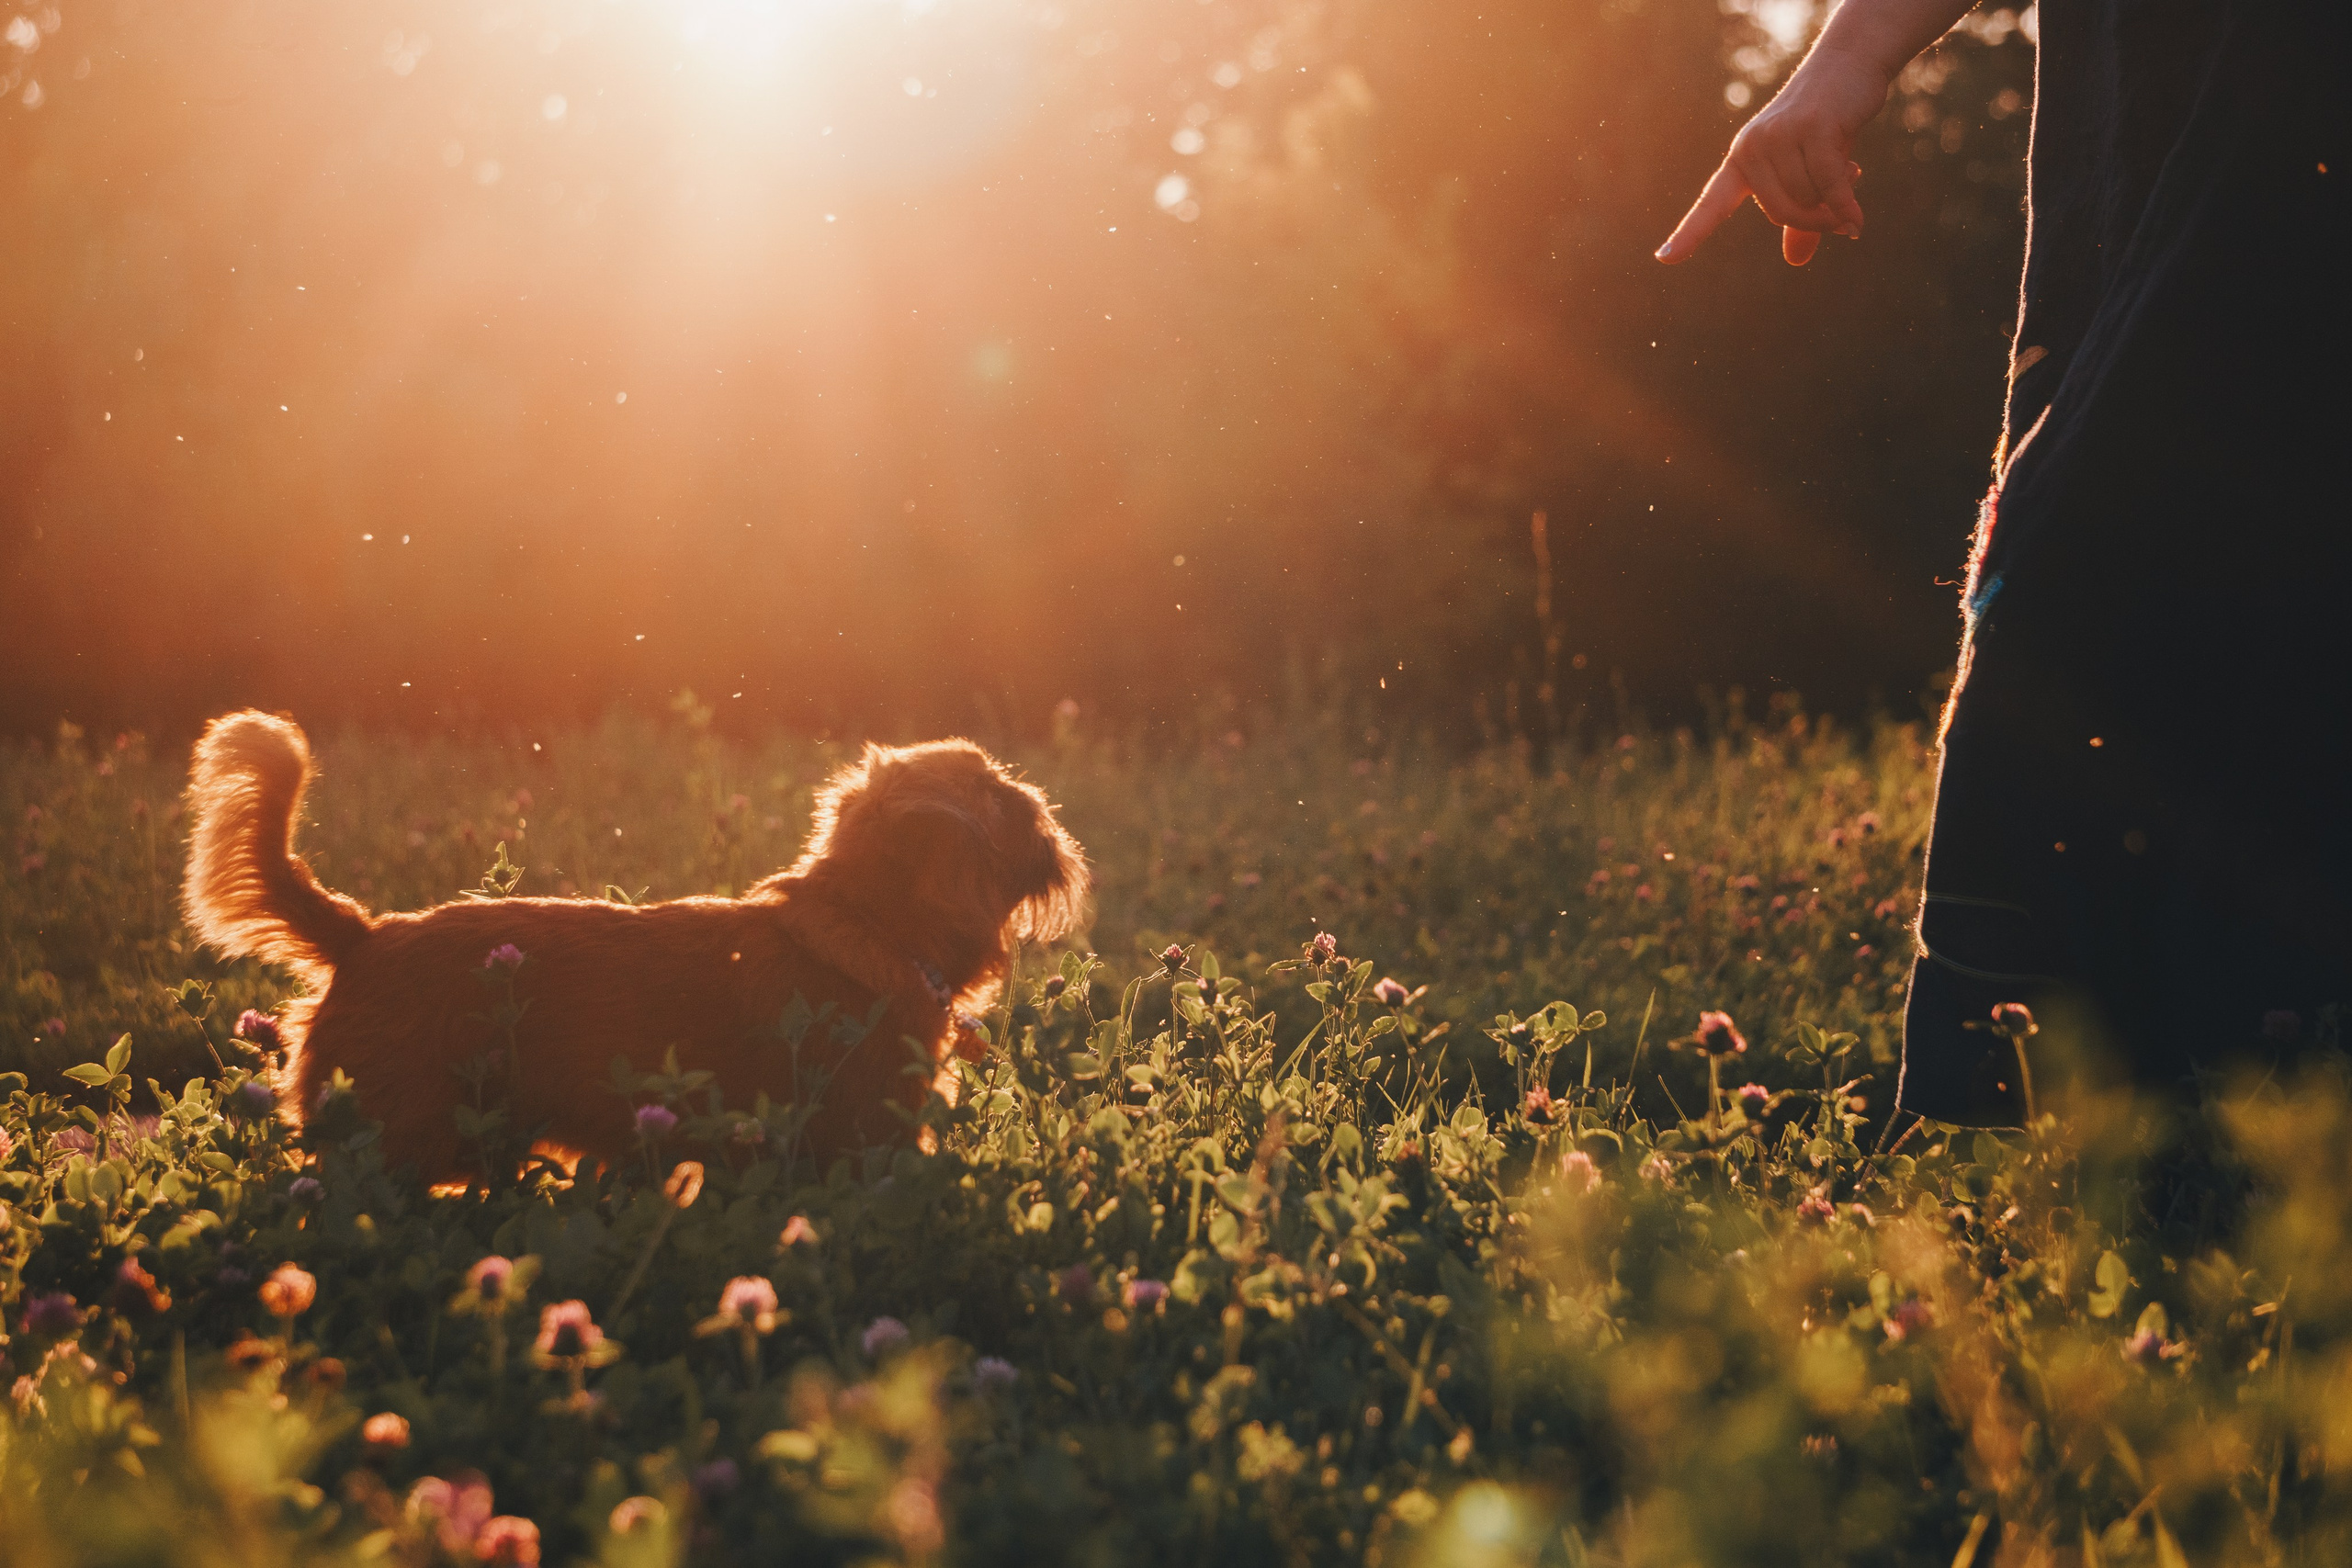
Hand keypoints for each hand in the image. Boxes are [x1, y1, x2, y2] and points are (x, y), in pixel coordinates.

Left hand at [1656, 47, 1890, 266]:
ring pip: (1807, 198)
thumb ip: (1799, 216)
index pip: (1711, 203)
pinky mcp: (1812, 127)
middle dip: (1814, 218)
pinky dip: (1845, 206)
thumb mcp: (1808, 172)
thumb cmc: (1825, 123)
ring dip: (1836, 202)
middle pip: (1779, 212)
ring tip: (1851, 170)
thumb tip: (1795, 261)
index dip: (1690, 232)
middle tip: (1839, 208)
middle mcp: (1751, 147)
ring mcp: (1779, 135)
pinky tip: (1857, 223)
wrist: (1849, 63)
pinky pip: (1828, 185)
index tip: (1664, 258)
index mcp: (1741, 160)